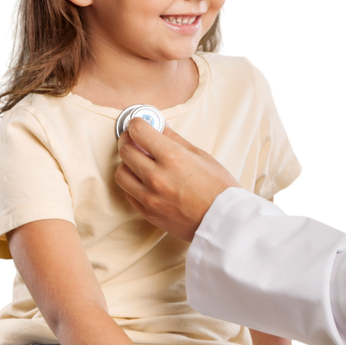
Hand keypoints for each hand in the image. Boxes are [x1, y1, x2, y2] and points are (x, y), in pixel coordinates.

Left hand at [115, 116, 240, 241]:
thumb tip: (159, 127)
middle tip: (135, 138)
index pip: (139, 131)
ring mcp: (150, 197)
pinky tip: (143, 180)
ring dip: (127, 163)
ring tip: (139, 162)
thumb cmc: (219, 188)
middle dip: (128, 139)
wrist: (225, 222)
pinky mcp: (148, 212)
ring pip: (120, 173)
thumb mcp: (201, 156)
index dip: (137, 123)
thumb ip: (175, 140)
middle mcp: (156, 176)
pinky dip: (132, 183)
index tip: (138, 123)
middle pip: (125, 150)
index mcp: (172, 157)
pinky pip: (128, 193)